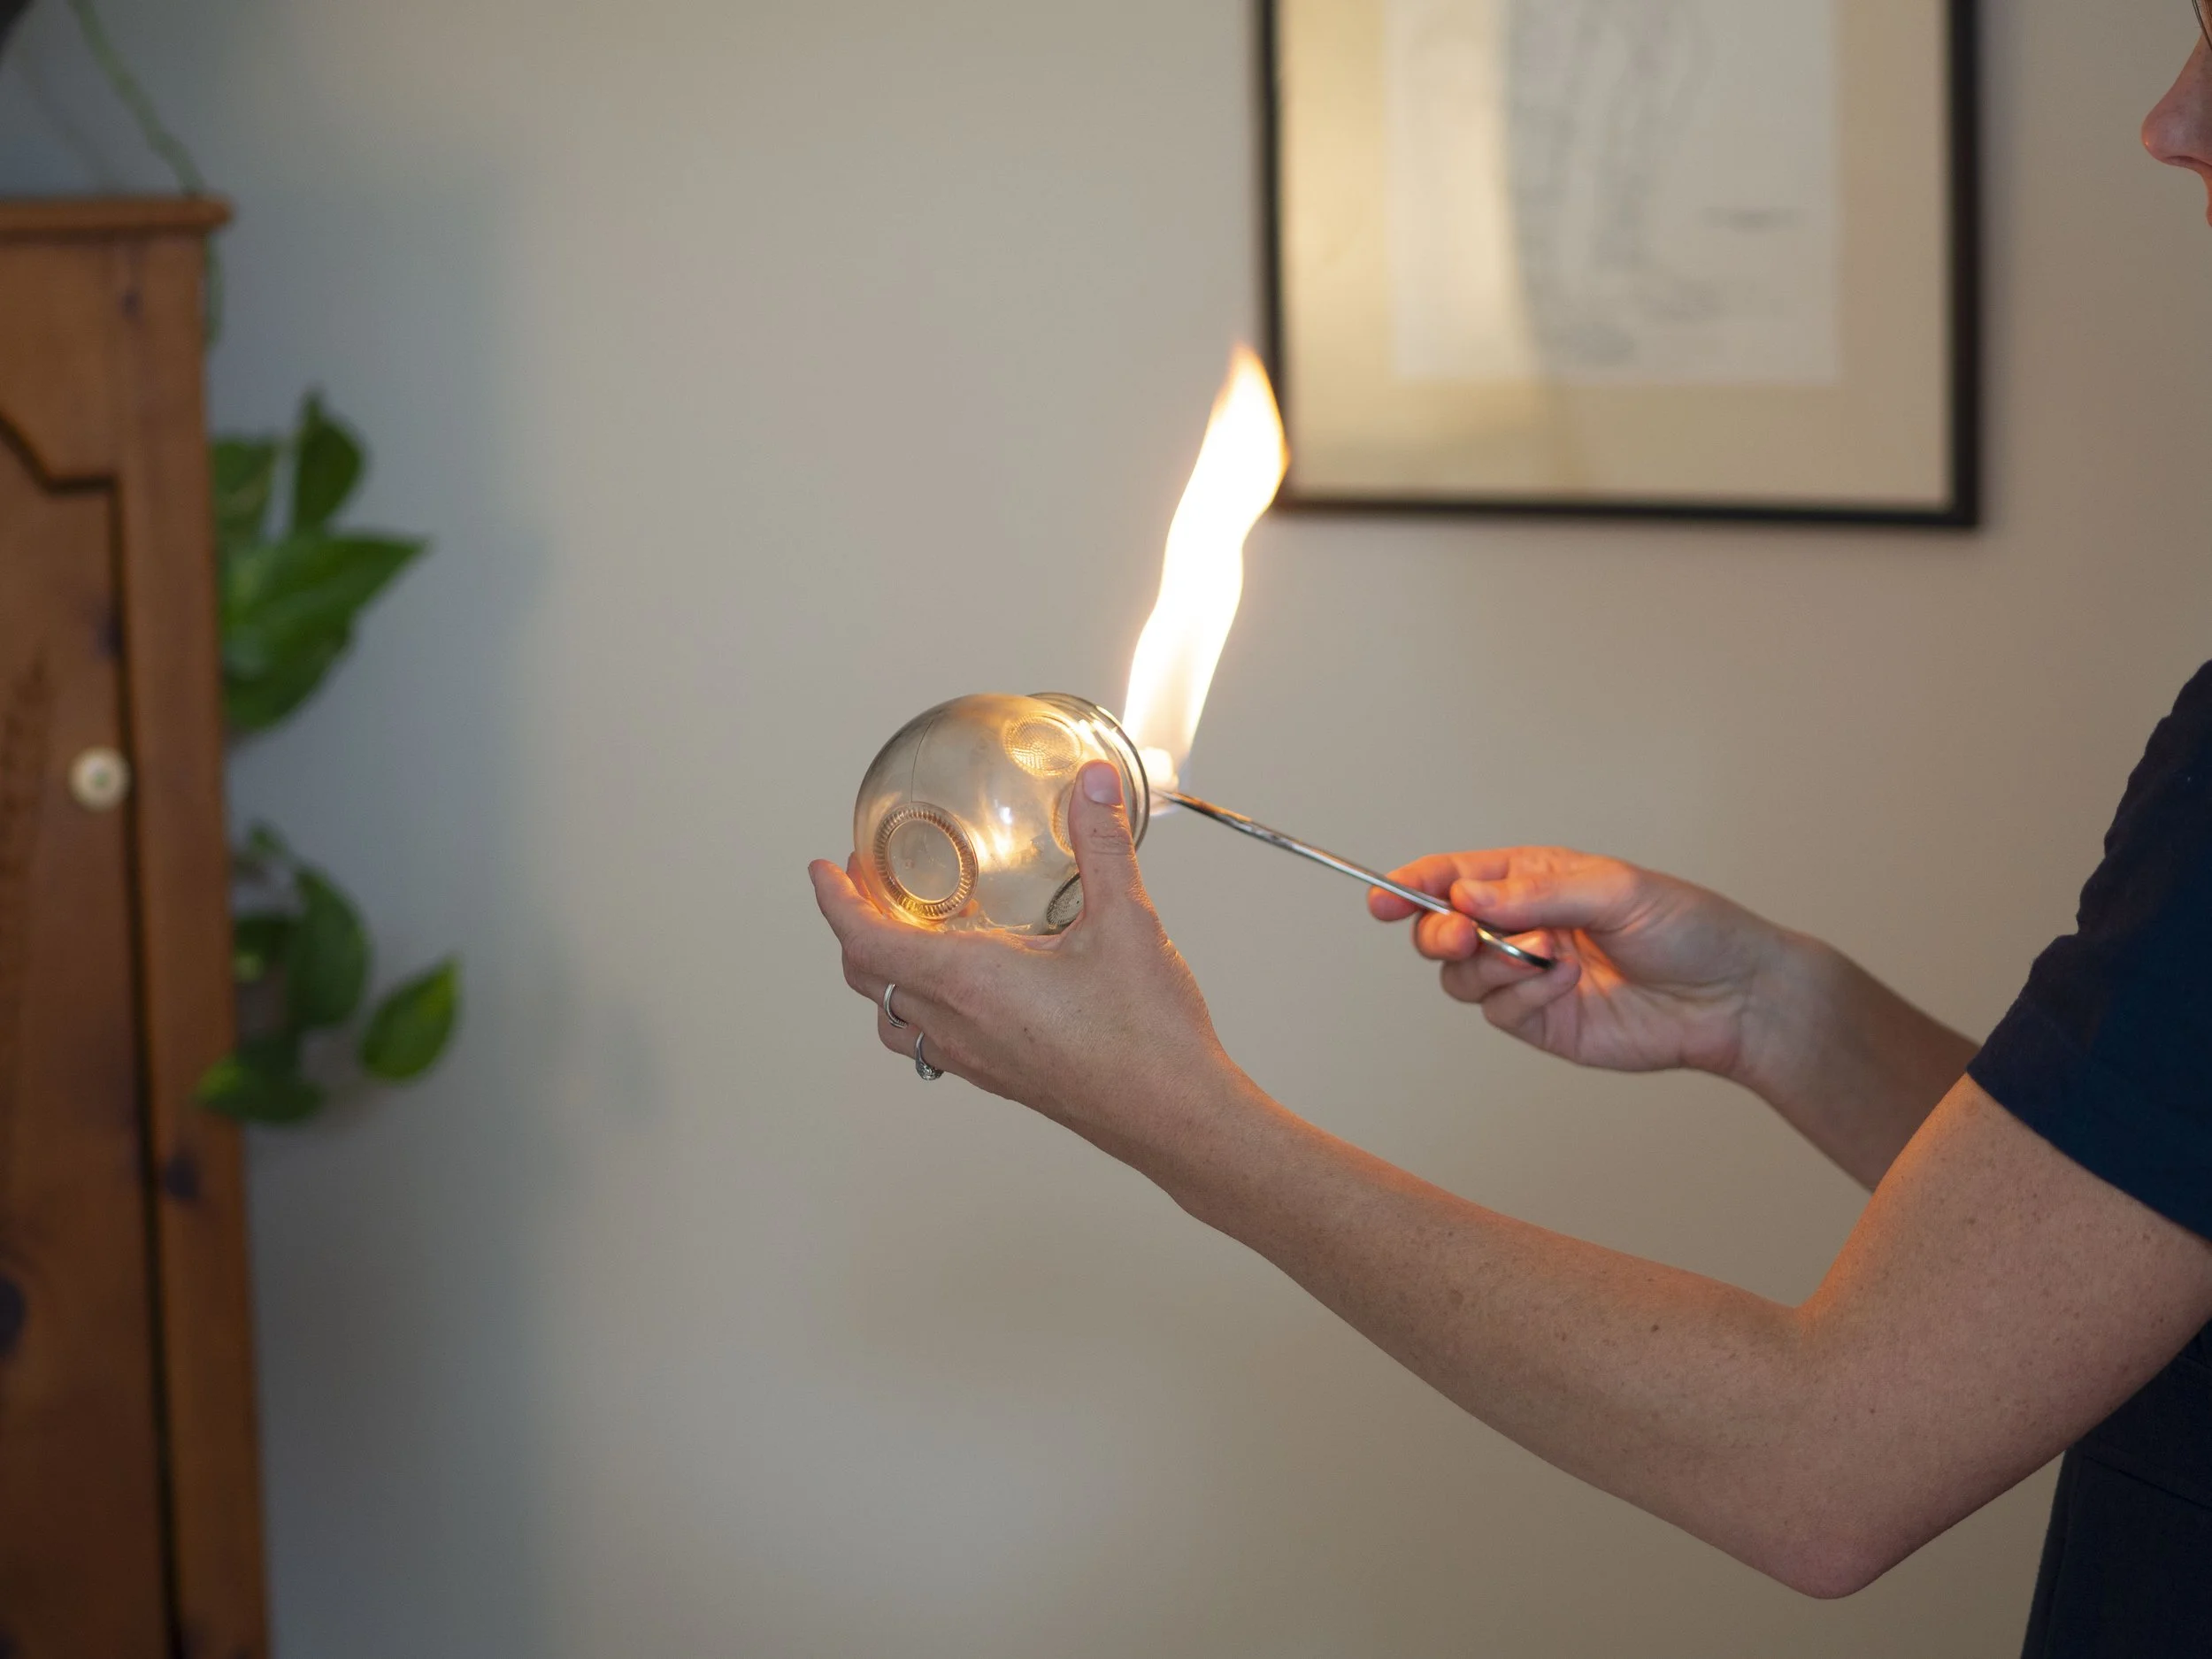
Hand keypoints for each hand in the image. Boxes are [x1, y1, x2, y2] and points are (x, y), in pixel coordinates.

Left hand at [810, 762, 1239, 1150]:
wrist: (1174, 1116)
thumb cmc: (1146, 1038)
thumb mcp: (1125, 921)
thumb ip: (1103, 844)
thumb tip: (1090, 786)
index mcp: (968, 983)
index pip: (867, 940)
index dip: (835, 902)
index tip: (823, 872)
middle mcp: (958, 1025)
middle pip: (866, 977)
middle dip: (852, 928)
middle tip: (859, 888)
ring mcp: (975, 1058)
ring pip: (892, 1018)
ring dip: (880, 973)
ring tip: (900, 934)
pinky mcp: (1000, 1078)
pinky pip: (930, 1040)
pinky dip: (918, 1005)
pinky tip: (964, 984)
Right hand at [1368, 848, 1789, 1081]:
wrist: (1731, 997)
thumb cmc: (1687, 927)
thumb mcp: (1613, 889)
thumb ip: (1533, 895)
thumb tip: (1465, 896)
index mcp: (1531, 880)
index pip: (1453, 877)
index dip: (1411, 886)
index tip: (1381, 899)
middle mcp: (1520, 926)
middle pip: (1439, 930)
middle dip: (1438, 931)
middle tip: (1459, 935)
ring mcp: (1527, 977)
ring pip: (1460, 976)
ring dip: (1492, 964)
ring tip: (1547, 956)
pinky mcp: (1541, 1022)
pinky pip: (1498, 1011)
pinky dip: (1523, 994)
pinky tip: (1566, 983)